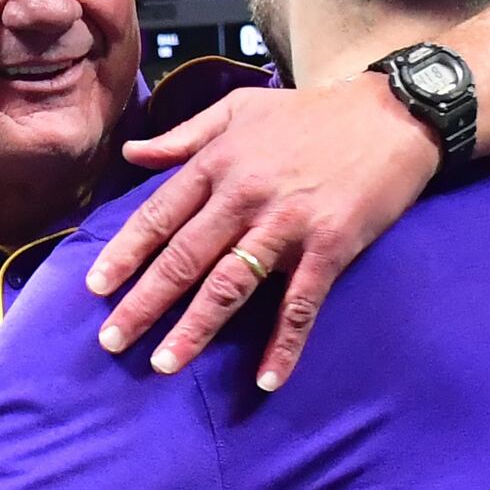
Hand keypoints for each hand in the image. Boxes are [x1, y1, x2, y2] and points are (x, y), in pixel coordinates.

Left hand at [91, 77, 440, 391]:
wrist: (393, 113)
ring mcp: (288, 224)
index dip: (124, 254)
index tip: (95, 289)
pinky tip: (266, 379)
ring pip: (230, 285)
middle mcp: (244, 195)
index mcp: (218, 163)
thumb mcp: (240, 109)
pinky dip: (283, 344)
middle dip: (144, 303)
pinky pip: (300, 304)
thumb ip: (184, 136)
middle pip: (183, 258)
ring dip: (196, 329)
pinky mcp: (331, 246)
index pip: (158, 215)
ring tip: (165, 365)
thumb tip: (132, 155)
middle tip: (112, 342)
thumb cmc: (312, 113)